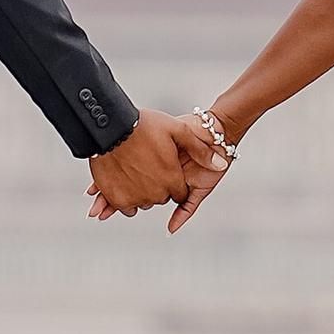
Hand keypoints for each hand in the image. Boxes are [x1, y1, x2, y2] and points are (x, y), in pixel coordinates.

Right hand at [91, 111, 232, 230]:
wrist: (110, 128)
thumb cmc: (144, 127)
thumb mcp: (178, 131)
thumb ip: (200, 151)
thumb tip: (222, 164)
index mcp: (172, 180)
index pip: (179, 194)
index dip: (175, 181)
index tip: (168, 168)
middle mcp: (155, 194)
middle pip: (161, 198)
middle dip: (159, 186)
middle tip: (151, 165)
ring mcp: (135, 198)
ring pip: (143, 203)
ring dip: (142, 192)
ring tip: (137, 171)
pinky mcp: (116, 198)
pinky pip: (126, 207)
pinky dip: (126, 199)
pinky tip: (125, 183)